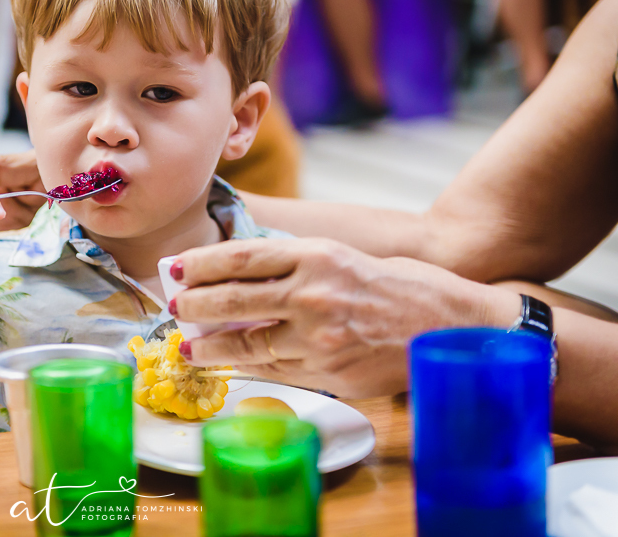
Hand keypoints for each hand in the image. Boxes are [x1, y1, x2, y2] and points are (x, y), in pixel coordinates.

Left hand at [171, 238, 518, 397]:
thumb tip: (235, 279)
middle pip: (233, 300)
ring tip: (190, 346)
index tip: (175, 266)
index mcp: (316, 256)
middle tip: (174, 306)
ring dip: (210, 346)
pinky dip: (246, 368)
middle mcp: (313, 294)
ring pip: (246, 345)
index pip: (241, 257)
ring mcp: (320, 338)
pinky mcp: (329, 372)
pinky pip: (274, 371)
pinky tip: (229, 365)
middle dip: (194, 304)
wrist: (452, 324)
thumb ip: (292, 267)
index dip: (200, 263)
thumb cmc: (397, 285)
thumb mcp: (341, 258)